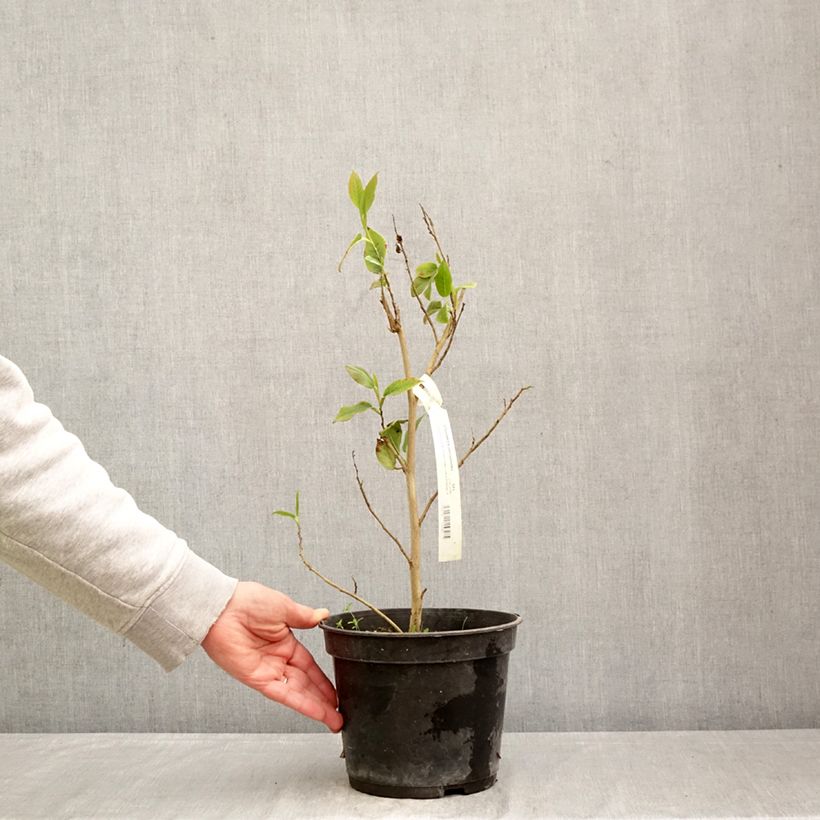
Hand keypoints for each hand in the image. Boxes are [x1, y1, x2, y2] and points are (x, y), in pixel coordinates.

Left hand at [201, 581, 341, 731]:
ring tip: (334, 720)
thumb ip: (305, 617)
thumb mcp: (284, 608)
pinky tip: (317, 712)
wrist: (223, 607)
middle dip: (324, 700)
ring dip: (317, 707)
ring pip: (298, 693)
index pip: (310, 666)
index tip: (337, 693)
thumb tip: (323, 615)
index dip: (324, 681)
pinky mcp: (257, 679)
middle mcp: (277, 660)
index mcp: (285, 643)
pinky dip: (301, 704)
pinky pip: (283, 694)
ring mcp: (268, 671)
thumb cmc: (248, 602)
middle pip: (306, 684)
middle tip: (340, 714)